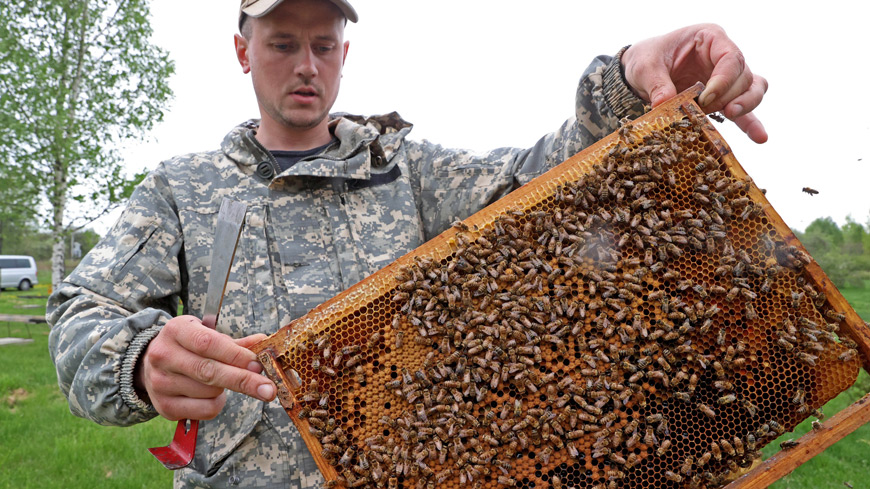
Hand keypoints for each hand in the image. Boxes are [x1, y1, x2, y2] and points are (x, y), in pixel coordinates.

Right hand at [134, 315, 275, 420]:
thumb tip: (264, 342)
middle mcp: (163, 356)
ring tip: (222, 380)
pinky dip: (217, 404)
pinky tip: (213, 395)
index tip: (258, 364)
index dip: (235, 355)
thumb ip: (234, 342)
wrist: (148, 364)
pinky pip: (204, 410)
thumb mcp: (205, 335)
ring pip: (209, 392)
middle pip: (209, 371)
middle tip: (268, 389)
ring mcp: (160, 383)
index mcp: (176, 331)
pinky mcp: (164, 407)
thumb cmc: (187, 346)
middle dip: (243, 381)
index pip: (208, 344)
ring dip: (226, 390)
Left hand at [620, 23, 768, 143]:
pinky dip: (751, 124)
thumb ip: (656, 84)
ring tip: (730, 116)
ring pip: (751, 89)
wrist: (643, 70)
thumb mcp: (645, 67)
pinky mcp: (723, 96)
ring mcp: (726, 76)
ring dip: (745, 106)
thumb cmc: (647, 59)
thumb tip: (664, 104)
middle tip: (705, 109)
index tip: (704, 99)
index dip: (723, 80)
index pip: (731, 58)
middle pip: (744, 76)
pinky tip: (759, 137)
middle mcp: (723, 54)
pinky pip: (743, 109)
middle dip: (728, 96)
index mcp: (710, 38)